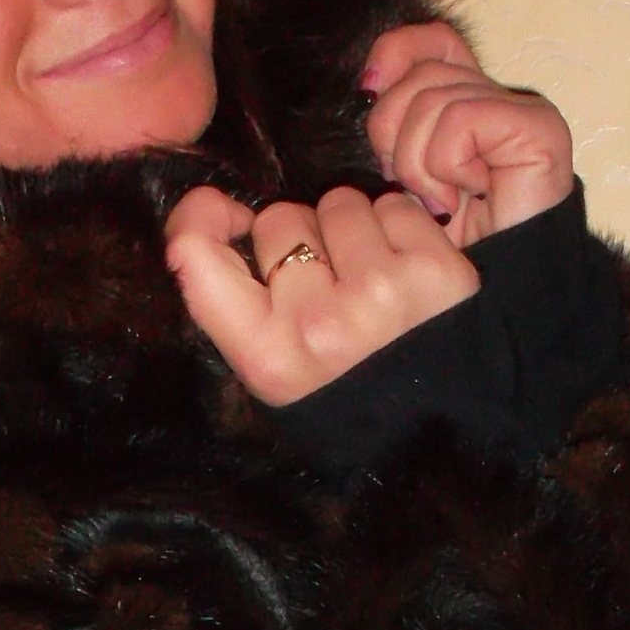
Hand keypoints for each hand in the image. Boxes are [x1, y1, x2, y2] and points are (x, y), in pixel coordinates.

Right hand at [164, 182, 478, 406]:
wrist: (433, 425)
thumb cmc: (339, 388)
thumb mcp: (269, 366)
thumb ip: (229, 297)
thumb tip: (211, 207)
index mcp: (266, 354)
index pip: (194, 255)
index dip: (201, 217)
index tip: (228, 216)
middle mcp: (317, 323)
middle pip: (278, 220)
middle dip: (298, 238)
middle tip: (325, 284)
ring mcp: (378, 294)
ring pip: (337, 204)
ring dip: (350, 228)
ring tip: (368, 276)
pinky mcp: (434, 271)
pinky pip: (394, 206)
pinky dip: (398, 226)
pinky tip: (404, 269)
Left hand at [361, 22, 573, 248]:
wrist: (492, 293)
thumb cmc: (445, 249)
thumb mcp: (400, 179)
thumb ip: (393, 124)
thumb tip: (369, 81)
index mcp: (465, 103)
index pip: (430, 40)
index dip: (394, 53)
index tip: (369, 92)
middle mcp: (497, 99)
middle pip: (420, 73)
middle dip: (394, 135)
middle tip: (415, 187)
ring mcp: (522, 111)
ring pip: (432, 98)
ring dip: (418, 162)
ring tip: (440, 201)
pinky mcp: (538, 128)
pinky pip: (461, 120)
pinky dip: (447, 163)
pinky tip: (465, 194)